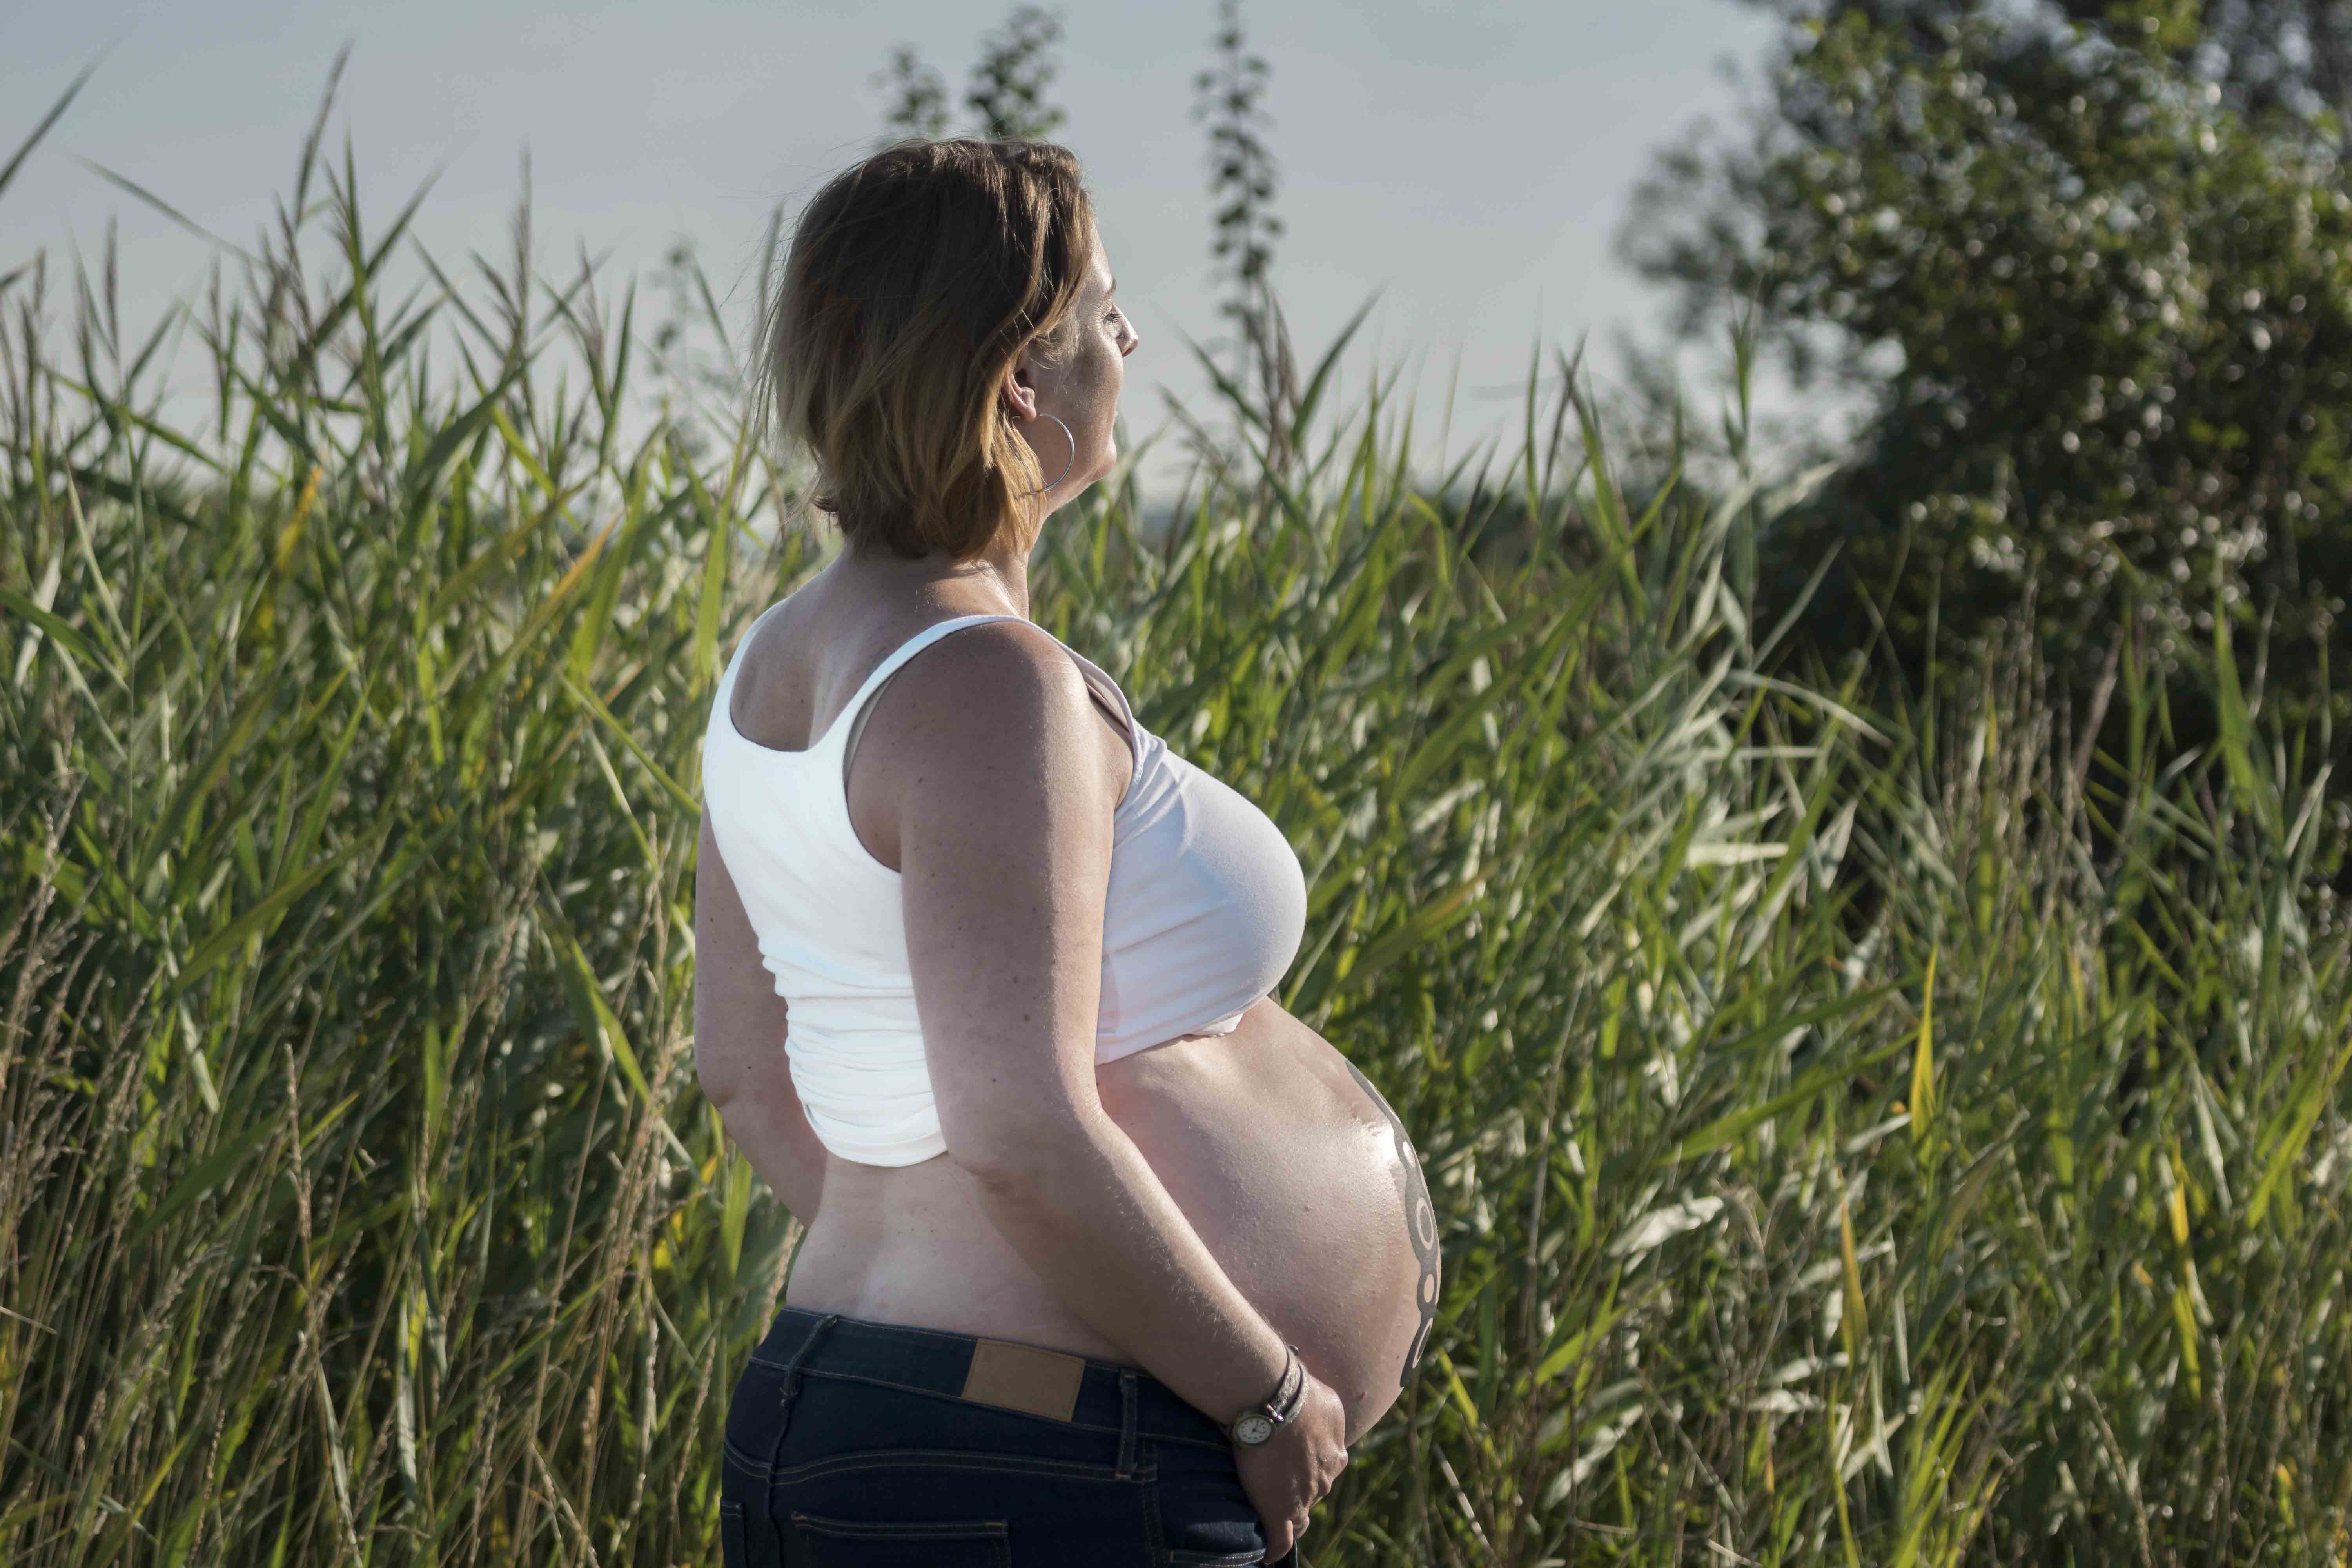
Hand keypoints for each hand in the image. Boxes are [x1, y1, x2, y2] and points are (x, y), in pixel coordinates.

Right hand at [1233, 1369, 1346, 1559]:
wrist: (1275, 1400)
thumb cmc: (1297, 1391)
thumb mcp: (1326, 1401)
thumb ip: (1324, 1416)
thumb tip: (1317, 1413)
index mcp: (1334, 1454)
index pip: (1324, 1470)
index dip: (1308, 1470)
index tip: (1294, 1467)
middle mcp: (1324, 1479)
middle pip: (1313, 1494)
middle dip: (1299, 1492)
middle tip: (1278, 1488)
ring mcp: (1303, 1498)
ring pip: (1300, 1519)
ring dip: (1289, 1519)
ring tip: (1274, 1522)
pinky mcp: (1280, 1511)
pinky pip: (1280, 1540)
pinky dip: (1274, 1549)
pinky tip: (1268, 1554)